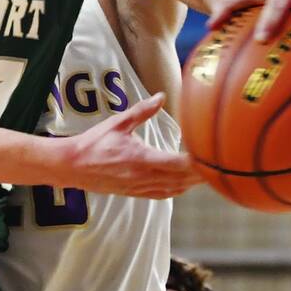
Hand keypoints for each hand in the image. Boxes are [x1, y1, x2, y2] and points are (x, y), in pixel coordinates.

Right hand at [55, 92, 200, 198]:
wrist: (72, 166)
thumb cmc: (94, 143)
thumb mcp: (118, 123)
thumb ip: (142, 111)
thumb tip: (161, 96)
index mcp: (140, 159)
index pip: (176, 164)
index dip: (196, 164)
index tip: (210, 157)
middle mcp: (142, 177)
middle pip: (180, 180)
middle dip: (200, 175)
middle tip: (218, 166)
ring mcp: (138, 188)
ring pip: (173, 189)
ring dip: (190, 183)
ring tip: (207, 176)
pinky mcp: (134, 193)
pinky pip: (161, 194)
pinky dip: (176, 189)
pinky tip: (184, 184)